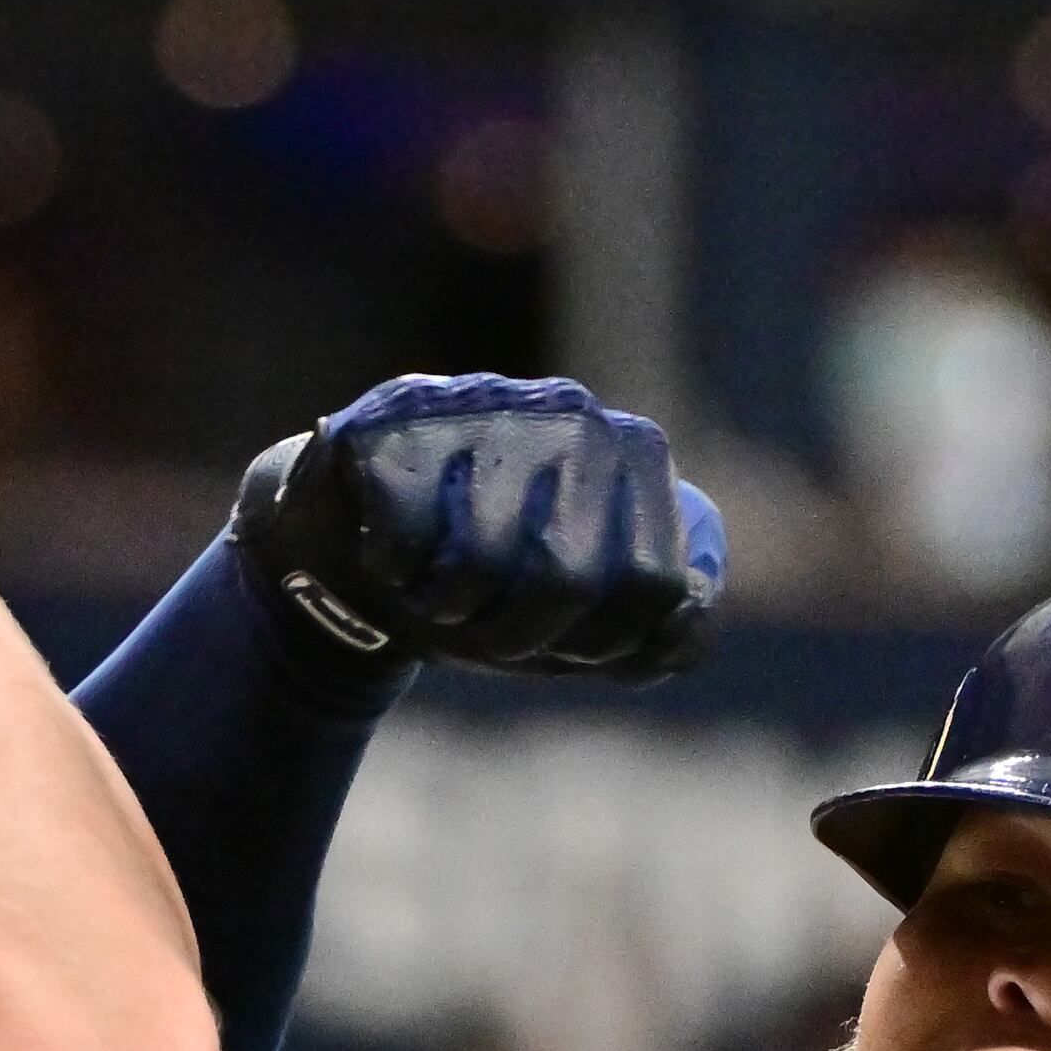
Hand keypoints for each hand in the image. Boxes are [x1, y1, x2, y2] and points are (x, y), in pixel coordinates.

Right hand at [232, 374, 725, 682]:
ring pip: (481, 559)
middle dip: (518, 634)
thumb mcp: (584, 630)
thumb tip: (689, 600)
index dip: (598, 645)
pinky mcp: (398, 420)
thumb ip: (658, 632)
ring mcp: (488, 405)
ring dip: (446, 608)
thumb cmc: (487, 595)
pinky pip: (407, 539)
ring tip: (435, 586)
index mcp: (637, 456)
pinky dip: (392, 574)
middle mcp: (574, 415)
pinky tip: (390, 550)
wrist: (361, 557)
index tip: (555, 639)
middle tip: (482, 623)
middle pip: (570, 576)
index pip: (655, 585)